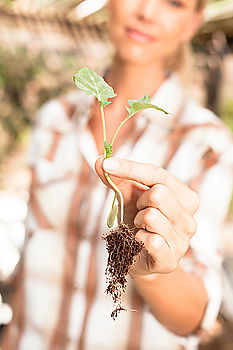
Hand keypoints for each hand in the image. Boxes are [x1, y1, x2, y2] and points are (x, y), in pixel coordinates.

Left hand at [95, 157, 198, 274]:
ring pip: (151, 216)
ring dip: (137, 222)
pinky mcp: (170, 259)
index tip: (107, 164)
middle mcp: (189, 218)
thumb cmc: (138, 222)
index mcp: (185, 197)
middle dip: (140, 201)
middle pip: (159, 193)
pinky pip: (149, 240)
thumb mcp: (129, 196)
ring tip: (141, 228)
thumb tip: (99, 160)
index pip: (159, 174)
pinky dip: (136, 239)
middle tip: (139, 211)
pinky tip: (140, 243)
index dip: (131, 168)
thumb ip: (117, 178)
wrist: (138, 257)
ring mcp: (183, 240)